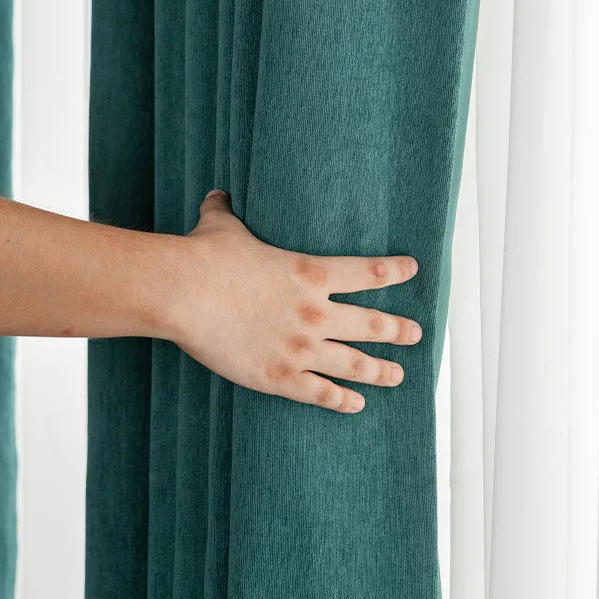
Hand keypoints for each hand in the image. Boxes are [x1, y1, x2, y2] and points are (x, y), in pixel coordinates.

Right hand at [172, 190, 421, 412]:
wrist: (182, 292)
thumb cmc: (204, 257)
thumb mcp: (220, 226)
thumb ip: (225, 210)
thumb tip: (216, 194)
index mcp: (310, 273)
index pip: (368, 272)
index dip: (395, 271)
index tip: (413, 270)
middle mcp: (315, 312)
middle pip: (372, 324)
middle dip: (398, 330)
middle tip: (416, 334)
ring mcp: (300, 348)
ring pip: (355, 364)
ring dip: (381, 370)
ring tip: (399, 375)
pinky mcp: (279, 377)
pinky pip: (321, 394)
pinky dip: (342, 401)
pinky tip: (356, 404)